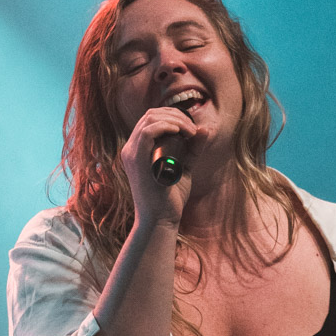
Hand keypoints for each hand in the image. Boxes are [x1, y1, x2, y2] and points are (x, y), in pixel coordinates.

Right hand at [120, 106, 209, 227]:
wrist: (160, 220)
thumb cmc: (170, 197)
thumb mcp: (184, 167)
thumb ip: (192, 149)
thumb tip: (205, 129)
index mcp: (138, 149)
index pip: (151, 119)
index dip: (173, 116)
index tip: (191, 128)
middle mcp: (130, 148)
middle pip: (150, 115)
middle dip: (175, 115)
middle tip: (193, 129)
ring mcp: (131, 153)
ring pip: (149, 119)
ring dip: (174, 119)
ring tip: (190, 131)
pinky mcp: (136, 159)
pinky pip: (147, 131)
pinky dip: (165, 126)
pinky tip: (180, 131)